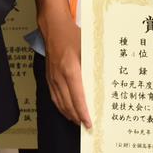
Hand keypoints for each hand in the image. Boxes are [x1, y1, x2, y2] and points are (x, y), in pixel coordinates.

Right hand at [42, 13, 90, 128]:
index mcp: (70, 70)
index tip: (89, 123)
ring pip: (59, 102)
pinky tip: (66, 110)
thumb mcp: (87, 49)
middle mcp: (59, 76)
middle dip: (77, 117)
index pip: (77, 98)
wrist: (53, 26)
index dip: (83, 112)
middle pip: (67, 103)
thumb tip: (104, 80)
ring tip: (78, 122)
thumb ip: (93, 65)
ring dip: (68, 114)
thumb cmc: (72, 34)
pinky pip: (53, 96)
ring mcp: (52, 77)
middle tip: (86, 127)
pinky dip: (60, 106)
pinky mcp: (48, 76)